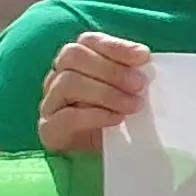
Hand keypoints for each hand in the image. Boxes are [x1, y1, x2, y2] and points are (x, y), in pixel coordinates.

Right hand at [38, 31, 151, 155]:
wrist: (106, 154)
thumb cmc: (118, 115)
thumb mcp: (128, 90)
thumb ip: (132, 75)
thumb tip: (147, 65)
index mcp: (78, 61)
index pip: (88, 41)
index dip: (115, 46)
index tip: (143, 57)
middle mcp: (57, 76)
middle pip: (72, 56)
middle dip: (111, 69)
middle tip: (139, 86)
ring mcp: (49, 102)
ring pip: (68, 82)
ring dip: (106, 93)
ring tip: (132, 106)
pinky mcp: (48, 128)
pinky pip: (65, 116)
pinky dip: (94, 115)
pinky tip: (115, 119)